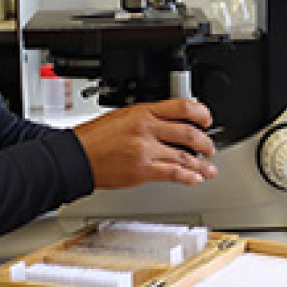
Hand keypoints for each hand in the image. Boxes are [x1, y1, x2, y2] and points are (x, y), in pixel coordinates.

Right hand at [72, 98, 218, 188]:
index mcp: (143, 112)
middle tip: (210, 148)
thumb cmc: (94, 138)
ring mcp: (146, 151)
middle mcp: (147, 129)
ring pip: (184, 157)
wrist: (76, 156)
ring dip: (201, 164)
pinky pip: (173, 173)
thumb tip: (169, 123)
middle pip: (189, 133)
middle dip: (205, 143)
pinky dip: (188, 177)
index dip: (201, 113)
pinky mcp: (143, 170)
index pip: (182, 107)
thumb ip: (147, 118)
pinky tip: (195, 178)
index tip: (207, 120)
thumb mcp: (122, 115)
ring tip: (208, 168)